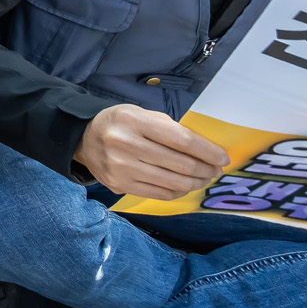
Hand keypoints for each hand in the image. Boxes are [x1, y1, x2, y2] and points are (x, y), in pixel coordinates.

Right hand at [74, 104, 229, 199]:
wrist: (84, 138)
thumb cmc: (121, 123)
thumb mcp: (142, 114)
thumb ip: (170, 128)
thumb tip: (206, 150)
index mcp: (134, 121)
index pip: (181, 140)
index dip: (207, 151)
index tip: (222, 158)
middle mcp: (125, 144)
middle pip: (180, 164)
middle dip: (205, 169)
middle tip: (215, 170)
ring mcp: (121, 168)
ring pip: (172, 182)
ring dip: (195, 182)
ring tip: (203, 179)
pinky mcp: (119, 185)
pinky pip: (159, 193)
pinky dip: (177, 191)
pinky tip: (183, 186)